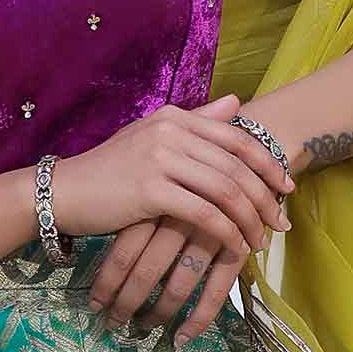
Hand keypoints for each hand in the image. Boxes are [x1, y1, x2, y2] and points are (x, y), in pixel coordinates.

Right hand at [49, 95, 291, 342]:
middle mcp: (170, 131)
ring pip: (226, 190)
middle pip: (237, 165)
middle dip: (266, 197)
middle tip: (282, 222)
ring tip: (261, 241)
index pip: (236, 137)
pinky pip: (204, 214)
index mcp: (175, 116)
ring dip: (250, 220)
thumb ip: (197, 121)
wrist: (65, 192)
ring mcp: (160, 158)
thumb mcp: (153, 138)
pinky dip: (227, 234)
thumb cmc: (111, 171)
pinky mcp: (150, 190)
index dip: (268, 164)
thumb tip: (237, 102)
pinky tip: (235, 249)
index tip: (288, 187)